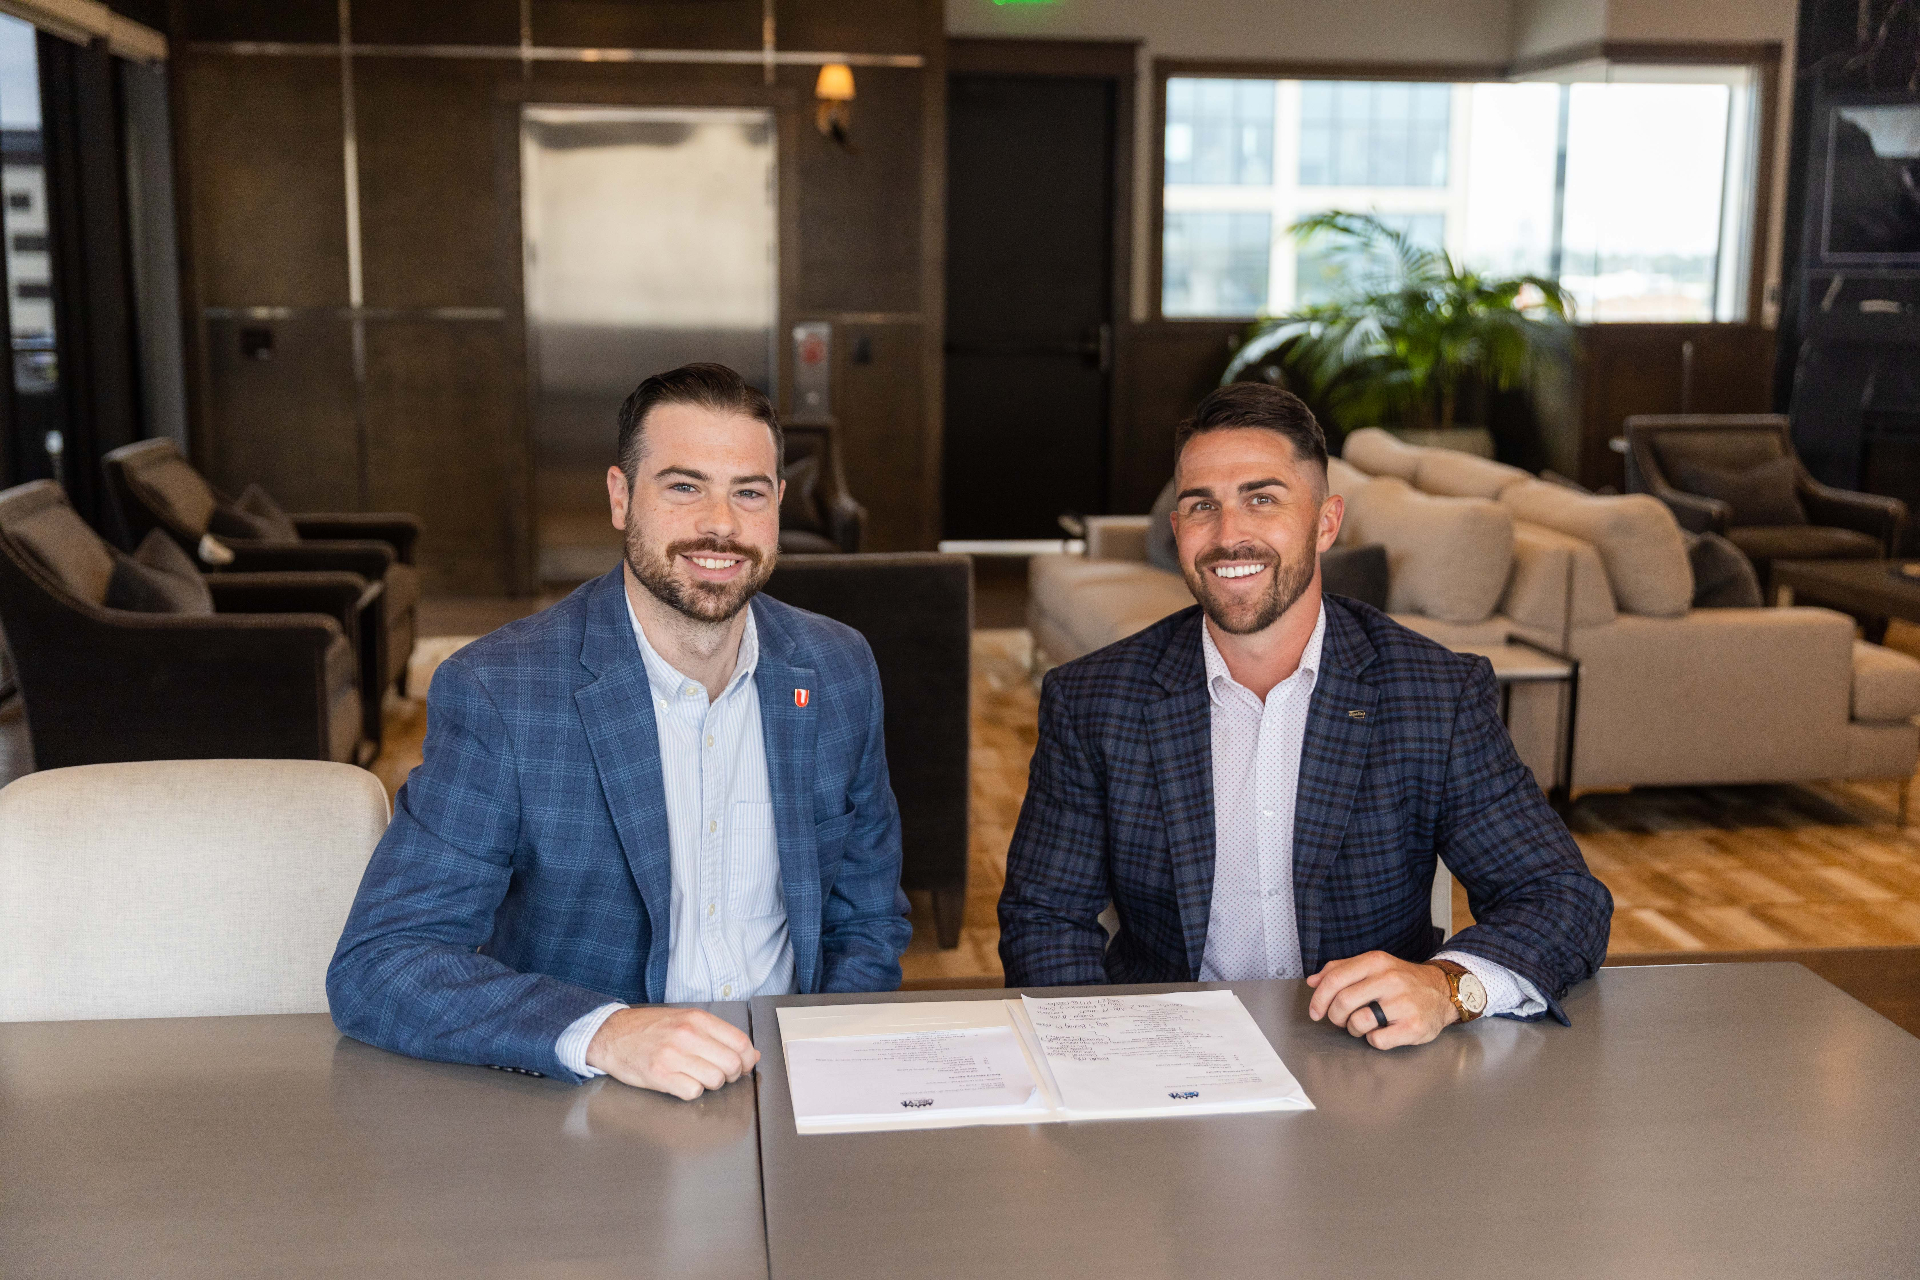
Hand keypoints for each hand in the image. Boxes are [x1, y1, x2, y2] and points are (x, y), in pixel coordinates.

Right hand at [585, 1006, 760, 1098]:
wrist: (612, 1034)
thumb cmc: (649, 1028)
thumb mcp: (686, 1020)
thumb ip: (718, 1034)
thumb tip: (752, 1053)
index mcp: (697, 1019)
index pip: (740, 1042)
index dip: (747, 1059)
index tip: (744, 1065)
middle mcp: (687, 1035)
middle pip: (731, 1064)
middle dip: (731, 1075)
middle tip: (721, 1074)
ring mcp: (673, 1056)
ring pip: (715, 1080)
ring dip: (711, 1084)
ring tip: (698, 1077)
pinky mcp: (660, 1075)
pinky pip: (693, 1092)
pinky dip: (692, 1091)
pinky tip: (682, 1082)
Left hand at [1305, 951, 1456, 1049]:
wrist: (1442, 992)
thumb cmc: (1402, 981)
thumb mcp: (1374, 966)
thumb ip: (1341, 970)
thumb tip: (1312, 981)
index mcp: (1376, 962)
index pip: (1335, 979)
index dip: (1319, 998)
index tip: (1315, 1012)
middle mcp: (1390, 980)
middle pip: (1343, 1002)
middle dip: (1335, 1016)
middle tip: (1340, 1020)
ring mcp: (1403, 1003)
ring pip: (1358, 1022)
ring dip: (1354, 1029)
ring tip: (1364, 1025)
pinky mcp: (1414, 1026)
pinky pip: (1377, 1040)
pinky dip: (1373, 1040)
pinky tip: (1382, 1032)